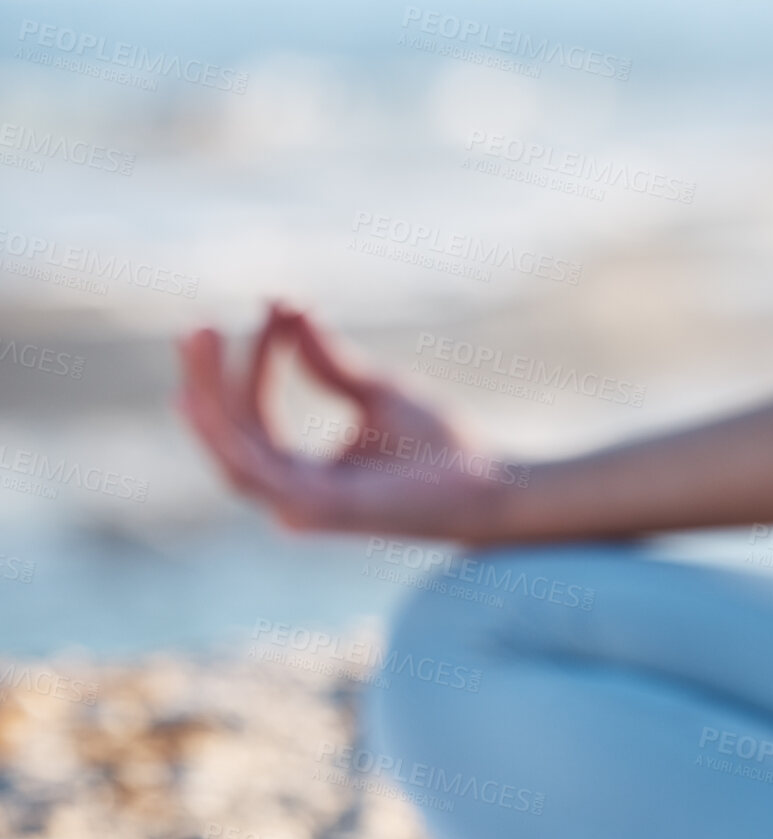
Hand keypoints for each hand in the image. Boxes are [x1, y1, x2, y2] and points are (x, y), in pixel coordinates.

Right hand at [177, 303, 518, 539]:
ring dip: (208, 398)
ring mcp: (303, 507)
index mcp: (305, 471)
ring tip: (199, 341)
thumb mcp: (375, 389)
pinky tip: (209, 395)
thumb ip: (327, 359)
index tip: (269, 309)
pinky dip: (227, 434)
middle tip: (195, 326)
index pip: (257, 416)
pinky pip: (255, 474)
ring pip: (232, 453)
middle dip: (207, 379)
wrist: (489, 479)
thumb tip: (285, 305)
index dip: (252, 364)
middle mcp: (294, 493)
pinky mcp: (318, 511)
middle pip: (231, 436)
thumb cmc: (442, 444)